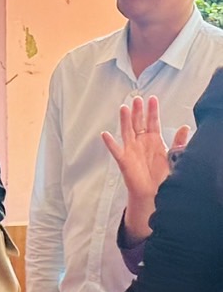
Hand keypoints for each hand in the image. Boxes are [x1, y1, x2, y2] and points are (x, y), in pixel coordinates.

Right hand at [101, 95, 188, 240]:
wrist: (153, 192)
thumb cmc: (161, 175)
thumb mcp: (173, 156)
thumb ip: (178, 142)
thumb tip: (185, 127)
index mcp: (153, 140)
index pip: (152, 122)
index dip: (152, 111)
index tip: (152, 99)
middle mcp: (141, 142)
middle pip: (138, 123)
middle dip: (138, 111)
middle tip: (137, 99)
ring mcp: (131, 150)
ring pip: (127, 131)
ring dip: (125, 120)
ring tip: (124, 108)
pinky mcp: (124, 160)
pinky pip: (116, 150)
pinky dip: (110, 143)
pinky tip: (105, 134)